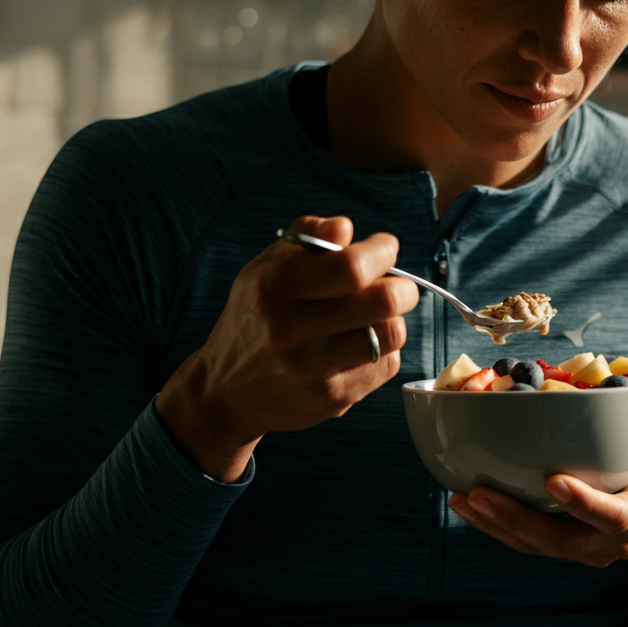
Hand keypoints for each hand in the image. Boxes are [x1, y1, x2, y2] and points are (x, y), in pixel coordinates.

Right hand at [156, 215, 418, 482]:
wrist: (226, 391)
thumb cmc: (256, 317)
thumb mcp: (265, 268)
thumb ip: (307, 237)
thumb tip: (344, 228)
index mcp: (276, 287)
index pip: (351, 267)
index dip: (382, 252)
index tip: (384, 248)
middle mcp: (292, 329)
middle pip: (383, 301)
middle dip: (402, 287)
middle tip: (396, 286)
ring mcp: (313, 369)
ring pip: (391, 334)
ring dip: (392, 319)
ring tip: (374, 317)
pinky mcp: (331, 399)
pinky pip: (386, 365)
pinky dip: (383, 351)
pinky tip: (359, 346)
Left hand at [448, 375, 627, 566]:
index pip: (616, 517)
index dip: (584, 504)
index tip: (553, 480)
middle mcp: (615, 540)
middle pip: (562, 541)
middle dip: (518, 520)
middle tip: (479, 493)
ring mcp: (587, 548)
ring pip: (537, 546)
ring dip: (496, 525)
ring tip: (461, 499)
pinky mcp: (566, 544)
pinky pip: (528, 542)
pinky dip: (495, 525)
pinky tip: (465, 503)